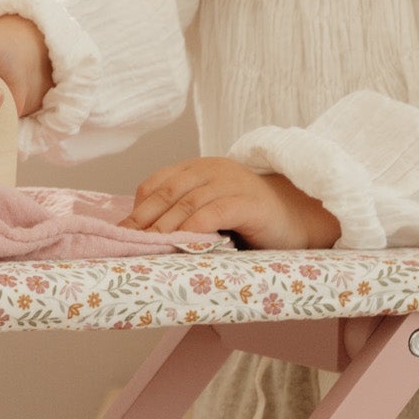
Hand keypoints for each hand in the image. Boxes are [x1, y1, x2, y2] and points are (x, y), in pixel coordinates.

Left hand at [127, 158, 338, 249]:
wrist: (298, 219)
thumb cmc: (249, 220)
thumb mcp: (210, 211)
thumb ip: (183, 215)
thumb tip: (140, 239)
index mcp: (198, 169)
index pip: (156, 184)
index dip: (137, 209)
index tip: (120, 234)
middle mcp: (212, 170)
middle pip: (166, 193)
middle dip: (143, 221)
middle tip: (125, 245)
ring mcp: (231, 183)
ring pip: (187, 203)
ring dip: (164, 228)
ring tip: (148, 249)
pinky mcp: (249, 202)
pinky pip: (213, 213)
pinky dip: (194, 229)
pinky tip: (182, 244)